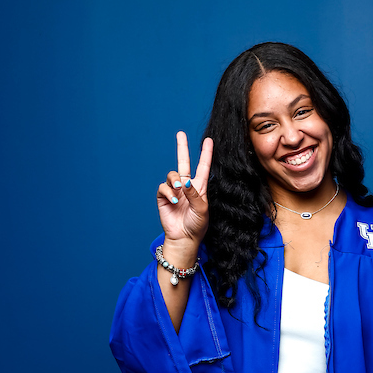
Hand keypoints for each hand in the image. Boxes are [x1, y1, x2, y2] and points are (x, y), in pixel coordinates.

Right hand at [156, 132, 212, 252]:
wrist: (184, 238)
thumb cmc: (196, 225)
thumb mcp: (202, 209)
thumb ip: (195, 194)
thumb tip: (185, 181)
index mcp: (199, 188)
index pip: (203, 167)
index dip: (206, 154)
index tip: (209, 140)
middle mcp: (187, 186)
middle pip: (184, 163)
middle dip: (182, 148)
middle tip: (180, 134)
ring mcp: (175, 191)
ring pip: (172, 175)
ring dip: (175, 180)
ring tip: (179, 190)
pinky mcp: (164, 197)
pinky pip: (163, 187)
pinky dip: (168, 192)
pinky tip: (174, 201)